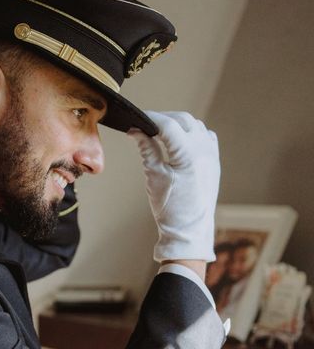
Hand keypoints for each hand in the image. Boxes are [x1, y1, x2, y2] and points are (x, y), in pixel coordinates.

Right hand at [128, 111, 219, 262]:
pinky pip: (206, 137)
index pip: (168, 124)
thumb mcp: (153, 174)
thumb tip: (135, 130)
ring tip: (160, 132)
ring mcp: (212, 156)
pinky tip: (179, 140)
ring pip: (196, 125)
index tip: (136, 117)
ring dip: (178, 123)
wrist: (189, 231)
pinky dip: (192, 132)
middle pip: (183, 120)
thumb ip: (146, 148)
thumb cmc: (170, 207)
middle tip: (145, 124)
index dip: (150, 117)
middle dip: (163, 118)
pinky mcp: (214, 162)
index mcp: (188, 155)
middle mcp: (204, 151)